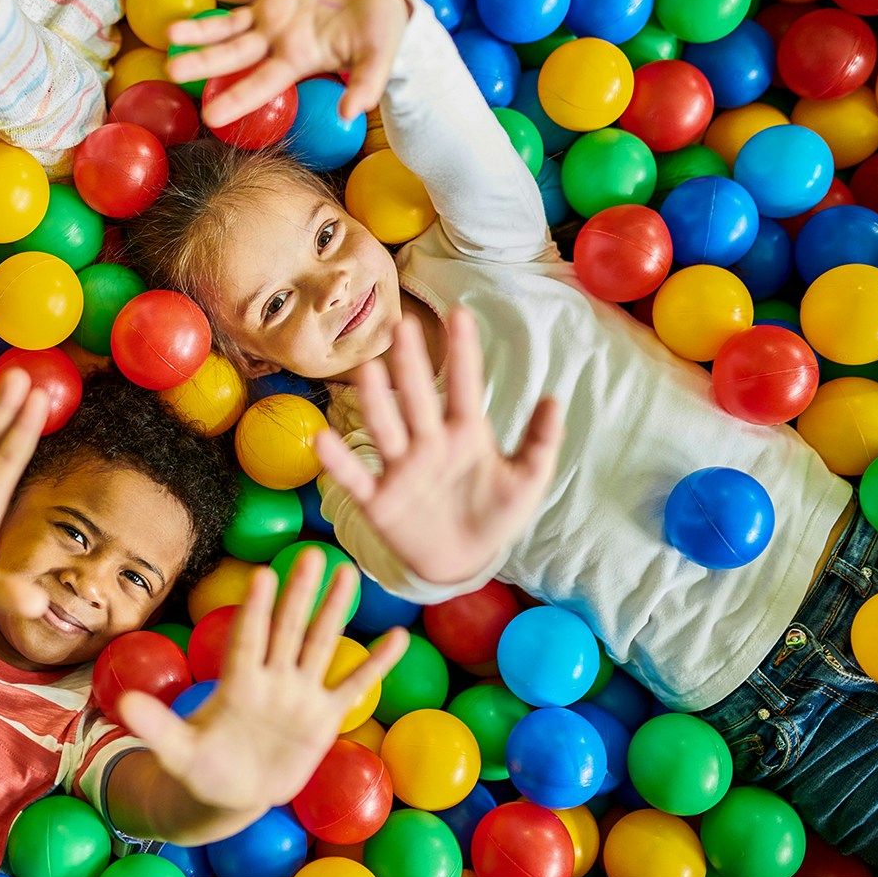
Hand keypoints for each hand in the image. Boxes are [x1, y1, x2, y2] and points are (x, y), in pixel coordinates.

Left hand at [116, 550, 406, 813]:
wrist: (230, 792)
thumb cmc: (200, 767)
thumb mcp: (175, 751)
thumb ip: (156, 725)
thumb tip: (122, 703)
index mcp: (237, 682)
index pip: (249, 638)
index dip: (255, 609)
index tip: (263, 574)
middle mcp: (271, 678)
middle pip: (288, 629)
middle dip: (300, 594)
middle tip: (313, 553)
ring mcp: (299, 694)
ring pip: (320, 644)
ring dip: (336, 611)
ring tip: (349, 573)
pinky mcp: (322, 717)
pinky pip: (353, 686)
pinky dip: (376, 664)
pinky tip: (398, 637)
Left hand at [164, 0, 410, 127]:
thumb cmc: (381, 32)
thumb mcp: (378, 59)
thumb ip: (365, 85)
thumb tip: (351, 114)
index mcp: (297, 61)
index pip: (260, 83)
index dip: (236, 99)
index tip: (209, 116)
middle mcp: (276, 40)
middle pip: (232, 55)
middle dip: (202, 61)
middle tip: (171, 69)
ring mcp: (271, 13)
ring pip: (227, 23)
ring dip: (200, 28)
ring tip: (171, 32)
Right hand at [315, 307, 564, 586]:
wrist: (465, 562)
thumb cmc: (495, 512)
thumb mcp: (526, 480)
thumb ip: (540, 443)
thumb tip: (554, 398)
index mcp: (466, 432)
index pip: (464, 385)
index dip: (463, 352)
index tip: (461, 314)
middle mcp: (429, 442)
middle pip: (418, 398)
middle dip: (411, 364)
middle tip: (403, 326)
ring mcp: (401, 468)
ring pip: (386, 428)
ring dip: (376, 402)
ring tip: (369, 370)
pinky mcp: (379, 500)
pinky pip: (356, 478)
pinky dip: (339, 462)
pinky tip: (323, 439)